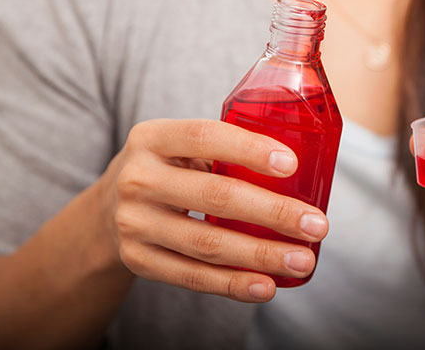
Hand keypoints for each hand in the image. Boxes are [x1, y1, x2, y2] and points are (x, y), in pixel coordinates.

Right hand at [97, 119, 328, 302]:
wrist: (107, 207)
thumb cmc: (169, 168)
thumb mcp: (180, 145)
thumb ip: (225, 148)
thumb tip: (305, 166)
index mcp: (153, 137)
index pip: (205, 136)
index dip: (249, 150)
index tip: (291, 165)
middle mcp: (138, 178)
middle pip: (215, 196)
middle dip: (274, 212)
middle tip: (317, 224)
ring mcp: (134, 222)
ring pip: (207, 242)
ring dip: (262, 255)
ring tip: (303, 261)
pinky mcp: (138, 260)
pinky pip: (192, 276)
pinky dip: (233, 284)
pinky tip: (266, 286)